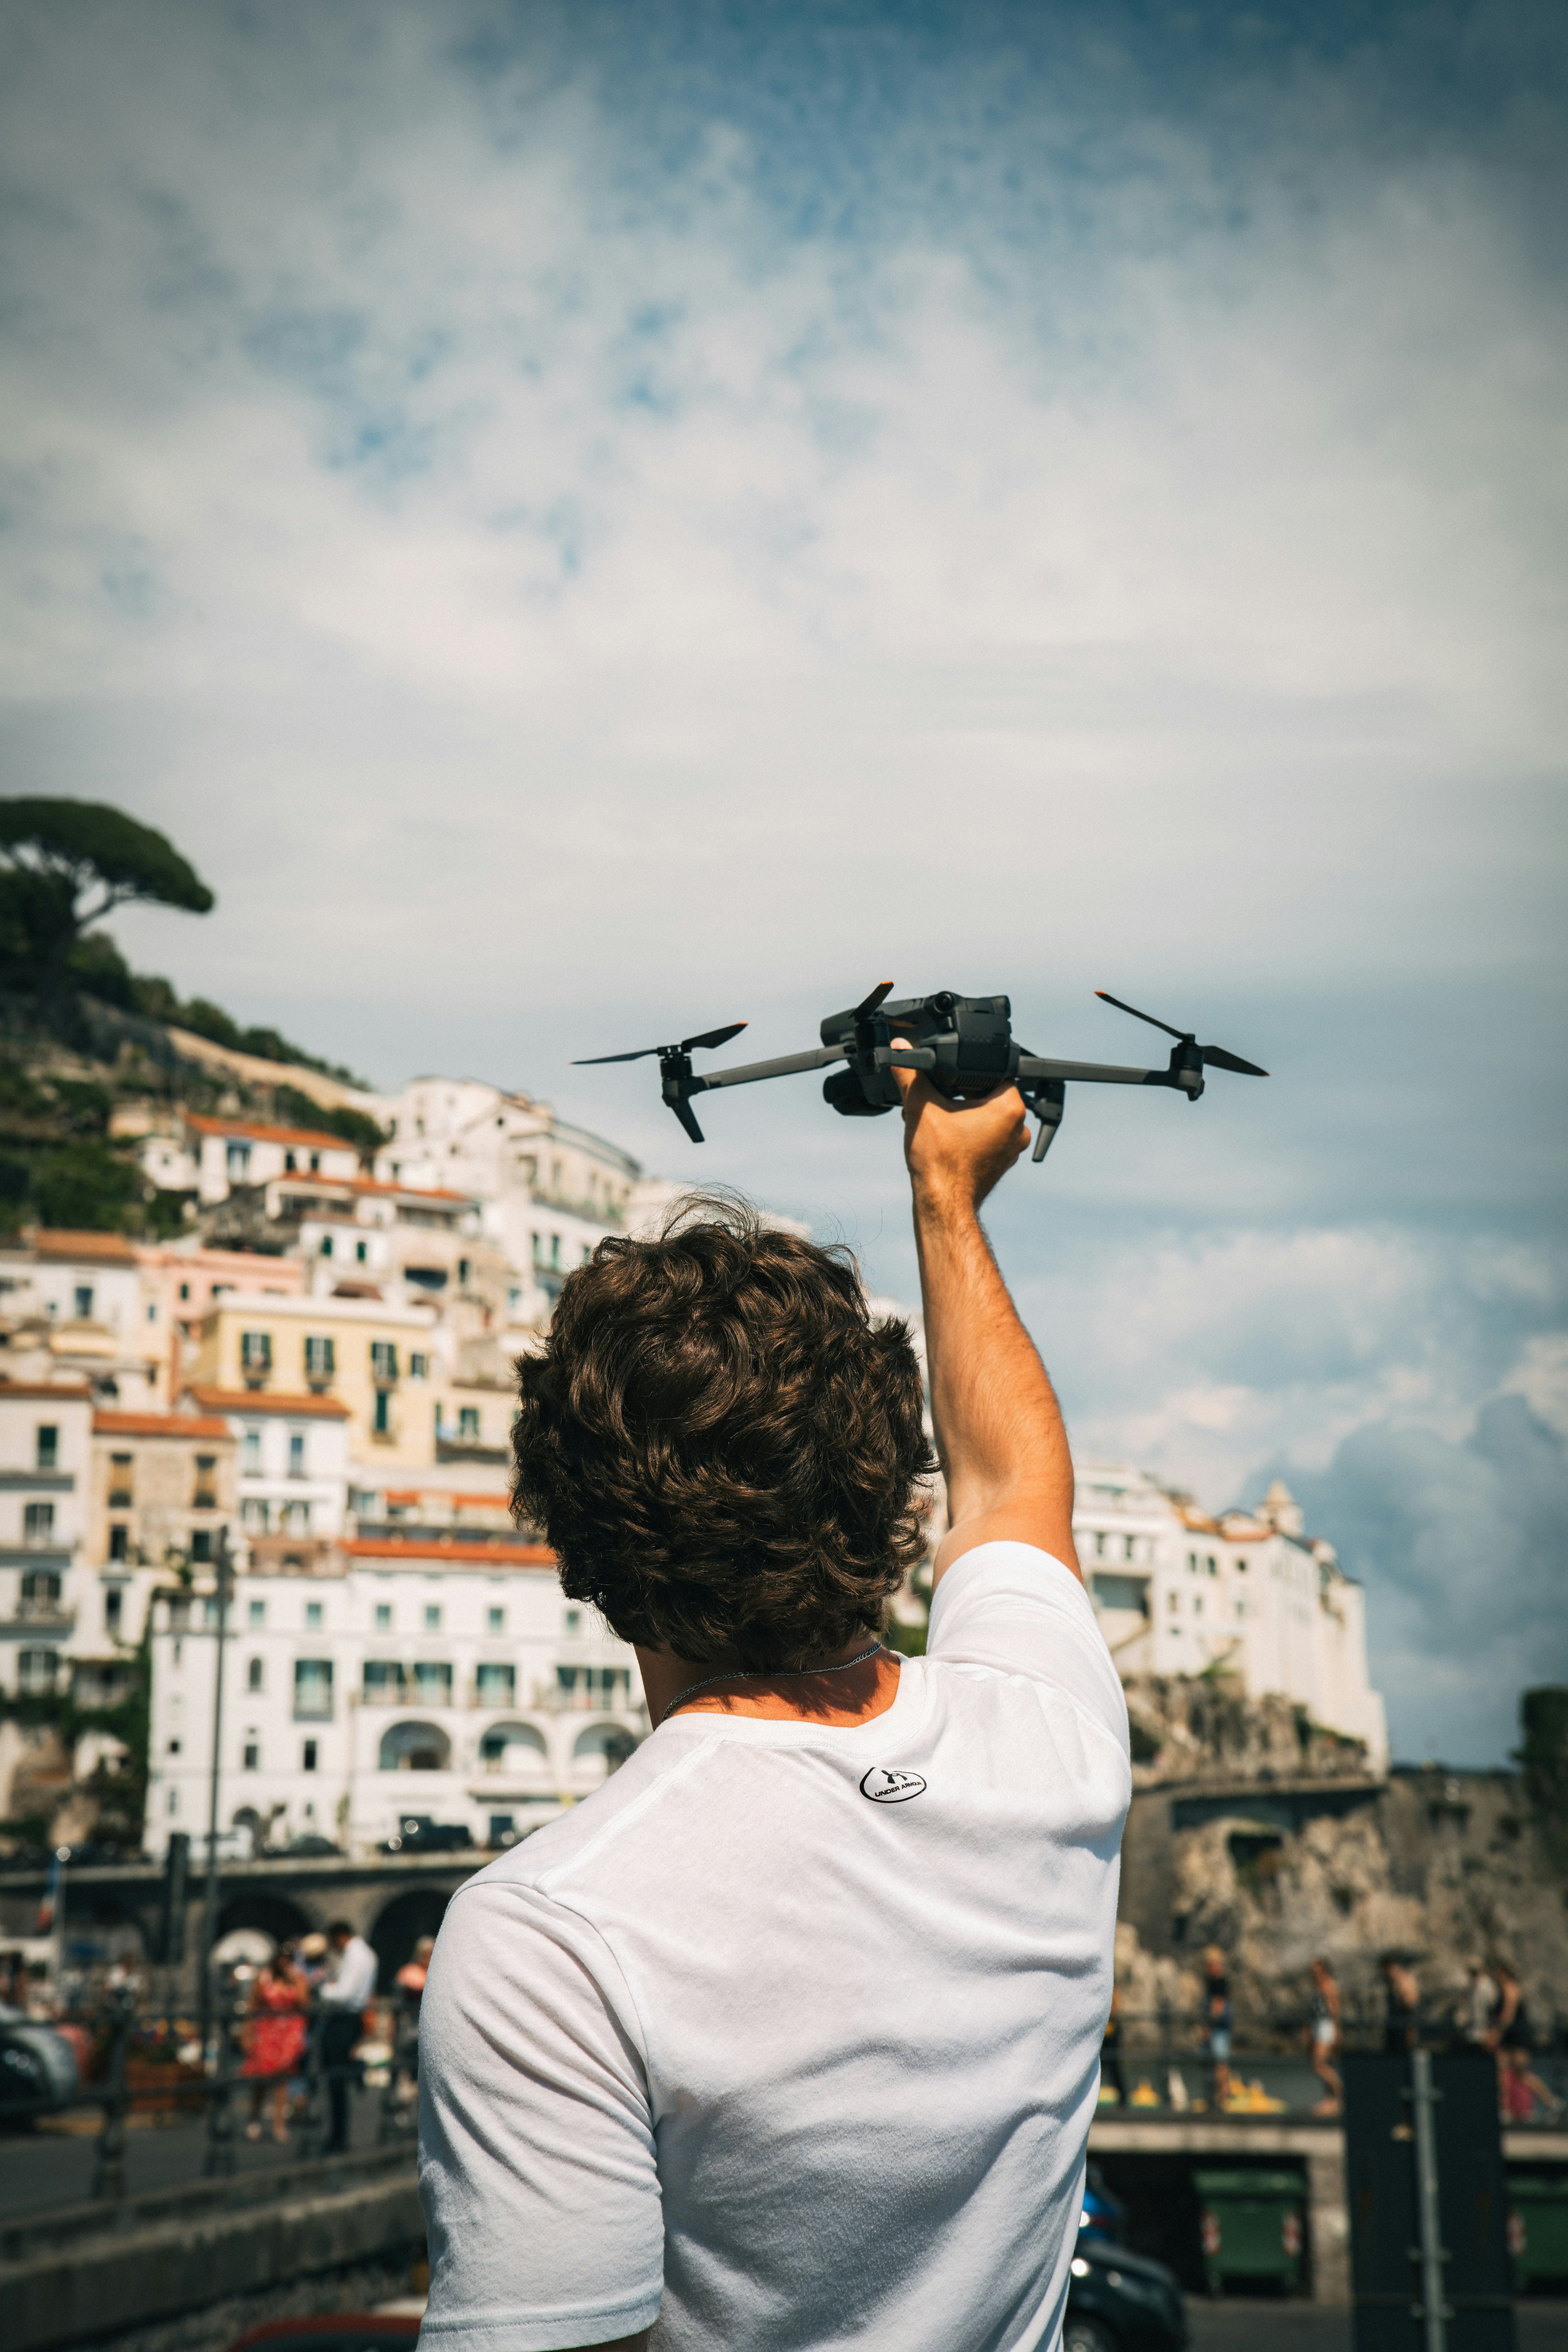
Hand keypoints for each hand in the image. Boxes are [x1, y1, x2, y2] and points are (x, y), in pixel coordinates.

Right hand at [889, 1040, 1030, 1210]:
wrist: (942, 1204)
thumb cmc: (940, 1161)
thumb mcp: (921, 1106)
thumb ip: (911, 1074)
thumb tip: (900, 1048)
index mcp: (1009, 1108)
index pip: (992, 1072)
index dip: (964, 1072)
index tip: (945, 1080)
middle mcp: (1018, 1127)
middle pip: (988, 1095)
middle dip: (960, 1094)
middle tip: (937, 1101)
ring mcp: (1011, 1148)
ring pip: (986, 1117)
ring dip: (962, 1114)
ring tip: (939, 1120)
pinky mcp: (1001, 1162)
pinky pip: (986, 1137)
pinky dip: (968, 1134)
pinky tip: (946, 1138)